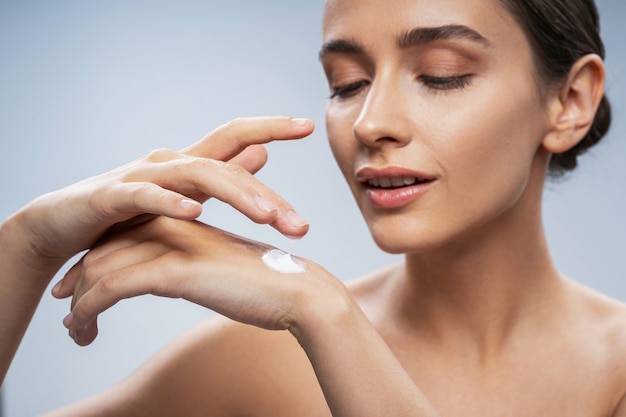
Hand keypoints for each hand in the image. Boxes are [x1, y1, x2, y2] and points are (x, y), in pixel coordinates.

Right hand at [17, 116, 313, 269]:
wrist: (62, 223)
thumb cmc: (128, 212)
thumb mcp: (182, 194)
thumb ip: (222, 177)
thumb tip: (262, 157)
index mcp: (189, 162)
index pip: (236, 136)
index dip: (270, 126)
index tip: (308, 126)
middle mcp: (170, 161)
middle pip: (227, 165)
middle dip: (267, 195)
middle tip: (301, 225)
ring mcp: (141, 175)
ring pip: (196, 175)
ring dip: (235, 195)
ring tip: (266, 217)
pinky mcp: (111, 196)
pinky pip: (144, 195)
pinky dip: (170, 202)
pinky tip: (195, 213)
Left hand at [53, 216, 345, 345]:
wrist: (298, 291)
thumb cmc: (265, 285)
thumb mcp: (219, 267)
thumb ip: (191, 264)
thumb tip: (171, 278)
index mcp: (184, 219)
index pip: (124, 233)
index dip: (97, 258)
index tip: (78, 285)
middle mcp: (173, 224)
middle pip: (106, 248)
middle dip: (78, 280)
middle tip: (65, 309)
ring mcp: (173, 244)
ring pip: (102, 268)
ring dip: (79, 303)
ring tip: (74, 331)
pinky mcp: (175, 270)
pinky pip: (113, 287)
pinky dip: (89, 310)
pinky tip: (84, 329)